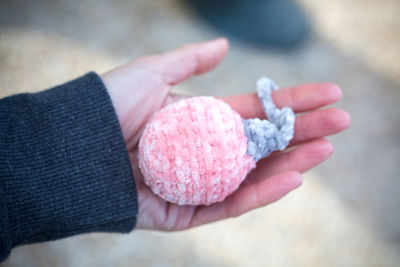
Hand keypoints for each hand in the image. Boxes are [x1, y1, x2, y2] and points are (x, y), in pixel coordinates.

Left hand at [101, 38, 350, 230]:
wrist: (75, 147)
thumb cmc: (109, 107)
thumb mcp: (151, 74)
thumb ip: (188, 61)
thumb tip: (224, 46)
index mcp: (201, 121)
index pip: (255, 112)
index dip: (291, 103)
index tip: (329, 94)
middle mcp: (204, 153)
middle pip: (262, 144)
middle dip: (302, 132)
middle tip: (342, 122)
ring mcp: (199, 184)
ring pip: (254, 176)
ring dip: (293, 162)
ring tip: (326, 148)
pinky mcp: (187, 212)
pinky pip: (231, 204)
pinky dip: (263, 192)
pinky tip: (294, 176)